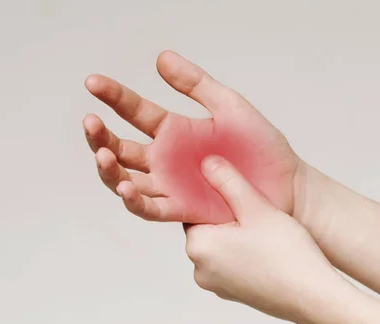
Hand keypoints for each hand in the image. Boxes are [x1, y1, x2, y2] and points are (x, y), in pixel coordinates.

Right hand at [84, 50, 301, 223]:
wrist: (288, 184)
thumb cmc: (262, 147)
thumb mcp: (230, 107)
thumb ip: (196, 85)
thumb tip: (161, 58)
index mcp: (174, 131)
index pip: (135, 112)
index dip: (114, 97)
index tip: (93, 83)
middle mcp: (167, 160)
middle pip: (121, 149)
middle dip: (101, 137)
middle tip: (91, 122)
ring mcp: (172, 186)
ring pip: (128, 180)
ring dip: (110, 169)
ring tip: (103, 155)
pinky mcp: (184, 209)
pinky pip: (152, 208)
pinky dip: (135, 200)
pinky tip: (125, 187)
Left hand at [184, 155, 345, 322]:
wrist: (315, 297)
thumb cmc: (286, 253)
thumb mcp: (257, 209)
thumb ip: (229, 182)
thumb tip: (206, 163)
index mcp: (198, 246)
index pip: (195, 210)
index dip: (216, 196)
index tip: (235, 188)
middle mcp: (200, 270)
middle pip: (209, 229)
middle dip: (228, 216)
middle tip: (255, 206)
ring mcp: (218, 286)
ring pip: (223, 247)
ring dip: (238, 235)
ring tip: (265, 228)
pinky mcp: (235, 295)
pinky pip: (234, 265)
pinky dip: (246, 254)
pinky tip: (269, 248)